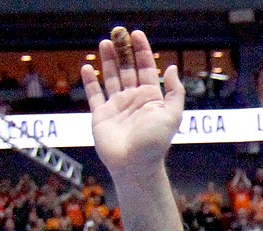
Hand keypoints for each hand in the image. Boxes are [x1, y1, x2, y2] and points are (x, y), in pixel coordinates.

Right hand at [81, 29, 183, 183]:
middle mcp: (134, 101)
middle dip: (124, 51)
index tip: (137, 34)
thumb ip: (174, 92)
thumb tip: (171, 68)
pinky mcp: (101, 115)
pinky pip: (95, 95)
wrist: (134, 166)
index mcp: (152, 99)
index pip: (147, 69)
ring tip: (105, 42)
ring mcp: (117, 107)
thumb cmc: (155, 143)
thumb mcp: (172, 116)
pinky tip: (88, 67)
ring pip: (112, 78)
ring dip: (109, 60)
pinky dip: (91, 81)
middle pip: (128, 70)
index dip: (142, 52)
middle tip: (118, 32)